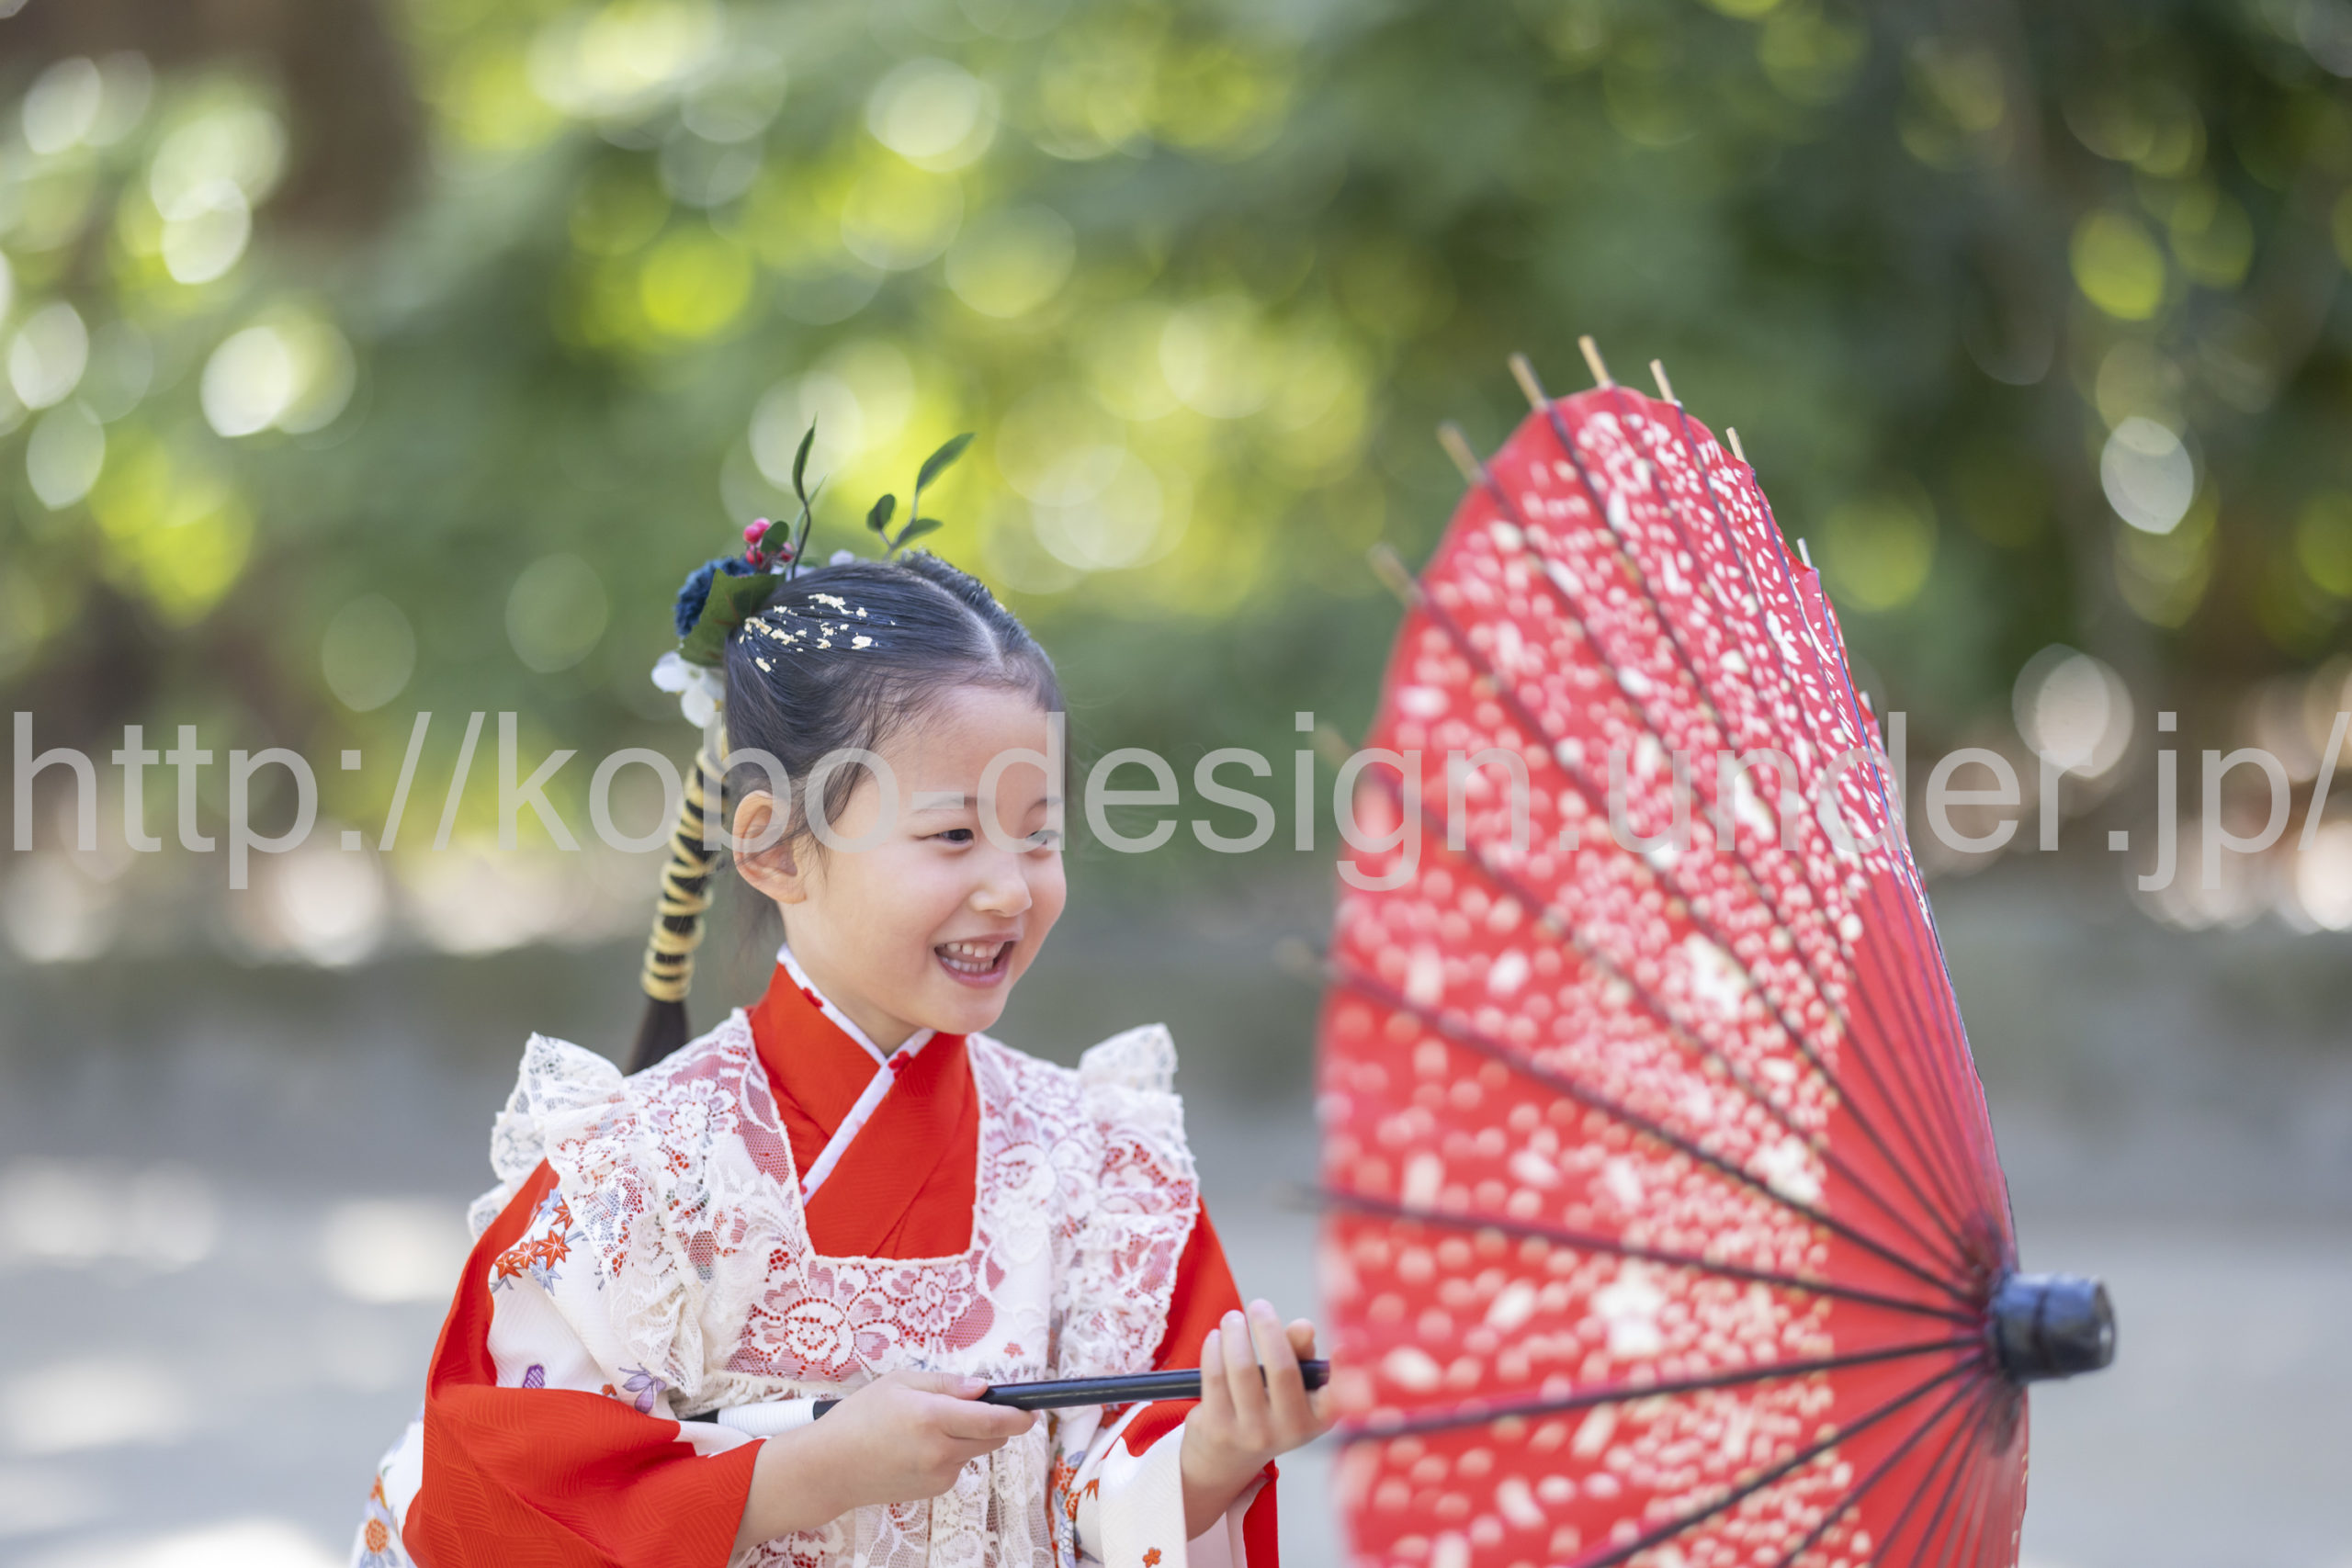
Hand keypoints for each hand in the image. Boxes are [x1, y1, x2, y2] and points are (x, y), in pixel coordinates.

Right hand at [733, 1371, 1035, 1550]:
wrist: (831, 1468)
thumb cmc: (859, 1417)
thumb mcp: (899, 1383)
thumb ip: (945, 1384)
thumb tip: (983, 1388)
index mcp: (931, 1417)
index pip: (992, 1420)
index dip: (1019, 1415)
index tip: (1032, 1408)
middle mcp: (940, 1450)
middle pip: (993, 1437)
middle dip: (995, 1421)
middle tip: (971, 1406)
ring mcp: (938, 1475)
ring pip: (975, 1451)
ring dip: (969, 1437)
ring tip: (930, 1425)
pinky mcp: (934, 1491)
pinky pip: (957, 1465)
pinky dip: (951, 1453)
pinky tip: (919, 1447)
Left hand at [1179, 1301, 1332, 1535]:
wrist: (1227, 1456)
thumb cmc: (1267, 1407)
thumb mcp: (1293, 1385)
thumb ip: (1299, 1352)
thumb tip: (1304, 1327)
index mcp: (1317, 1418)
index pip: (1335, 1396)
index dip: (1343, 1370)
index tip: (1346, 1344)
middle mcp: (1289, 1431)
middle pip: (1282, 1370)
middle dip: (1268, 1328)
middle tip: (1259, 1305)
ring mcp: (1252, 1433)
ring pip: (1242, 1369)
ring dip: (1235, 1333)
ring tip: (1233, 1318)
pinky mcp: (1219, 1429)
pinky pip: (1215, 1377)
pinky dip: (1214, 1349)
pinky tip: (1216, 1338)